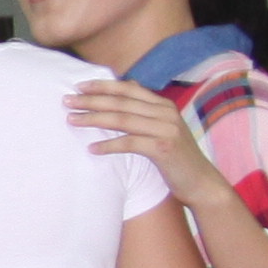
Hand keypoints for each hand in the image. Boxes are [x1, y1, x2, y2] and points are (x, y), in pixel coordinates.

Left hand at [65, 79, 225, 211]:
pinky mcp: (164, 148)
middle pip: (121, 103)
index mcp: (163, 105)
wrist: (201, 181)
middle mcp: (166, 113)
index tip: (79, 86)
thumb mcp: (162, 128)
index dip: (103, 86)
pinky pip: (129, 143)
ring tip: (72, 120)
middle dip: (91, 101)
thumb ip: (146, 110)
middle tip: (67, 101)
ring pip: (123, 120)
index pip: (129, 89)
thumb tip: (127, 85)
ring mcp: (166, 129)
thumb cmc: (176, 156)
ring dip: (94, 119)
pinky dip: (109, 145)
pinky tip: (92, 149)